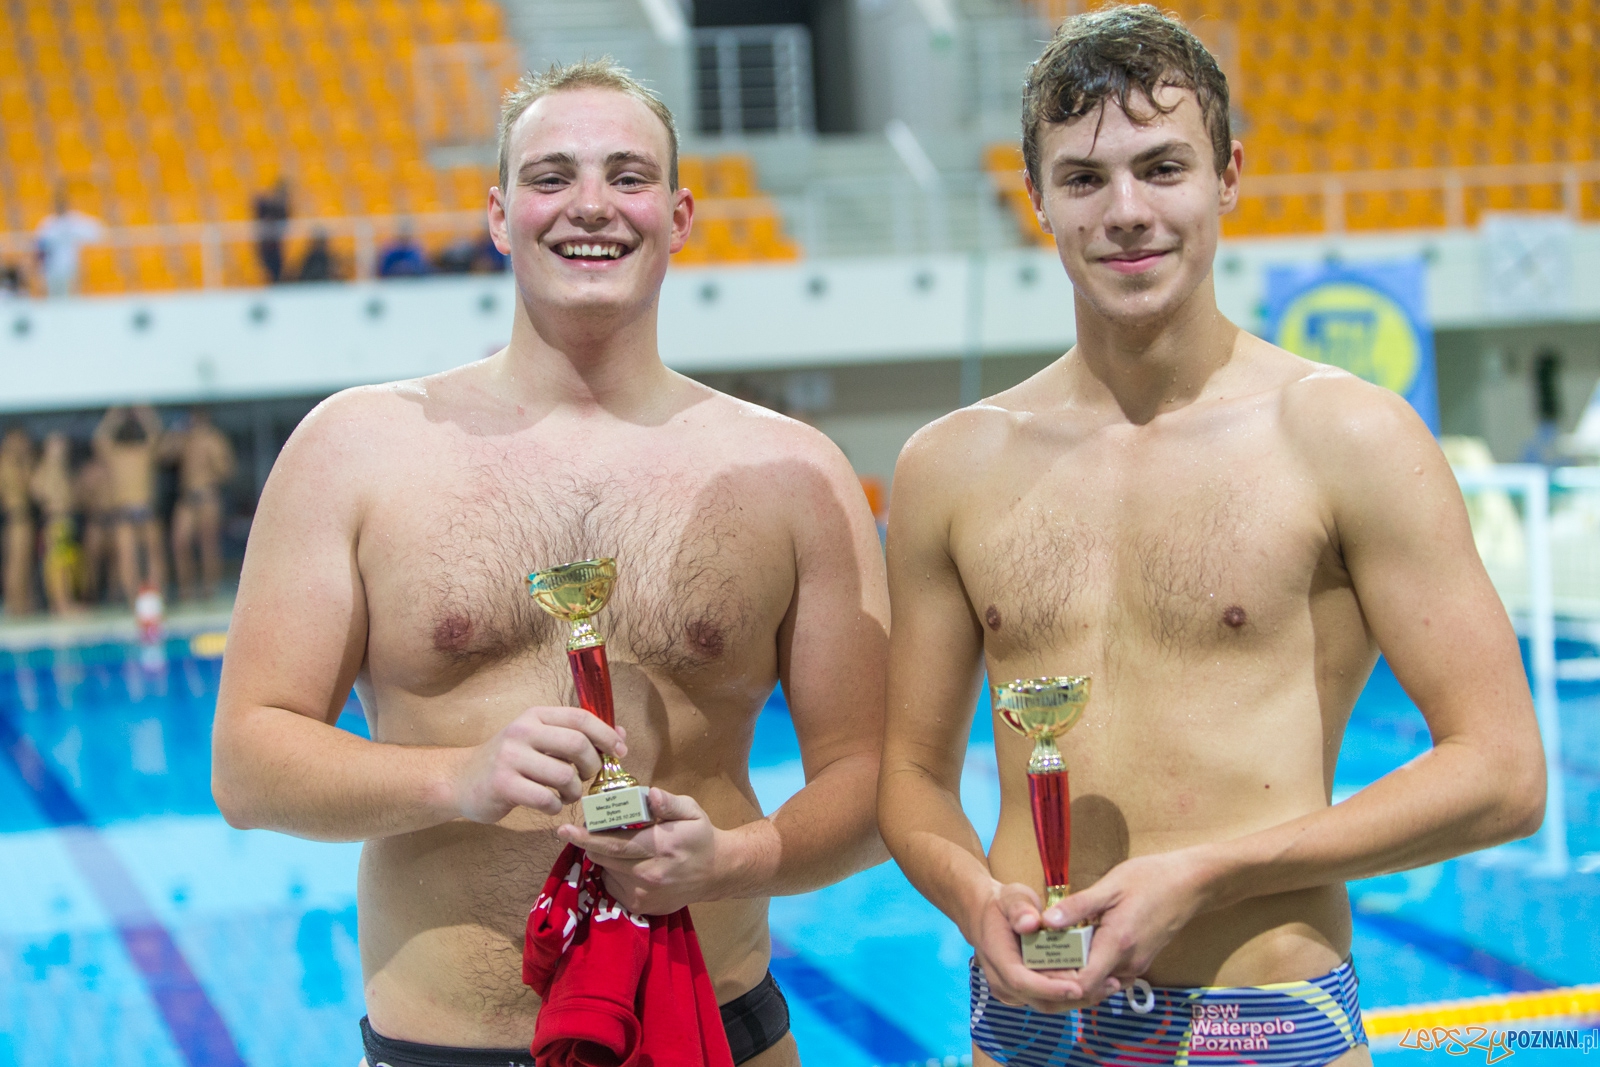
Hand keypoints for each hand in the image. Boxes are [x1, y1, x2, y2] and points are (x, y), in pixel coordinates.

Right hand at [454, 706, 624, 823]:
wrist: (460, 780)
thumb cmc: (509, 761)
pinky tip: (549, 805)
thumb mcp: (539, 739)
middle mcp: (522, 731)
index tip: (620, 751)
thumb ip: (575, 735)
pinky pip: (546, 799)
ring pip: (565, 775)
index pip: (581, 717)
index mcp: (535, 716)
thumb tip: (620, 734)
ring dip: (574, 791)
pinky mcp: (503, 785)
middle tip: (588, 777)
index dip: (606, 735)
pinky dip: (555, 807)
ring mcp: (510, 758)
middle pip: (577, 744)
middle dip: (593, 765)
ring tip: (566, 794)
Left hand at [557, 788, 724, 914]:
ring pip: (606, 871)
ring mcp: (644, 893)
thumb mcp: (691, 811)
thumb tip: (650, 794)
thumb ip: (668, 803)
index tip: (565, 829)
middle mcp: (650, 873)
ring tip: (618, 845)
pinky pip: (612, 886)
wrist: (716, 873)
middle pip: (603, 857)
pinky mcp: (641, 906)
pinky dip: (612, 872)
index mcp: (662, 846)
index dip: (587, 836)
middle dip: (588, 843)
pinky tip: (627, 863)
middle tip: (582, 830)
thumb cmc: (700, 836)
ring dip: (604, 856)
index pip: (615, 842)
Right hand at [969, 880, 1097, 1012]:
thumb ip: (1019, 908)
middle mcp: (1002, 981)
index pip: (1021, 981)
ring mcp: (1012, 990)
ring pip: (1047, 1005)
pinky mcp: (1024, 993)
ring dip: (1077, 1000)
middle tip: (1107, 986)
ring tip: (1108, 986)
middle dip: (1073, 998)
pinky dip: (1072, 996)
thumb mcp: (1011, 897)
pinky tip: (1096, 985)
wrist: (987, 918)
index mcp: (997, 957)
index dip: (1049, 988)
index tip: (1077, 987)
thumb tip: (1031, 923)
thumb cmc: (1002, 906)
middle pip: (1039, 1000)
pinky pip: (1049, 1000)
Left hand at [1044, 847, 1214, 1006]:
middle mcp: (1129, 963)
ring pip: (1099, 984)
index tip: (1038, 962)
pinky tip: (1076, 949)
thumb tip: (1045, 921)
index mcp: (1118, 945)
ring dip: (1075, 973)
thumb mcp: (1110, 886)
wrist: (1190, 884)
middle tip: (1038, 957)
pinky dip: (1091, 969)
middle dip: (1060, 978)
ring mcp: (1136, 965)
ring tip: (1052, 952)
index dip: (1057, 980)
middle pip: (1087, 988)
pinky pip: (1110, 975)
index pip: (1082, 984)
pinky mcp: (1139, 961)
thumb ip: (1077, 906)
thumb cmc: (1150, 879)